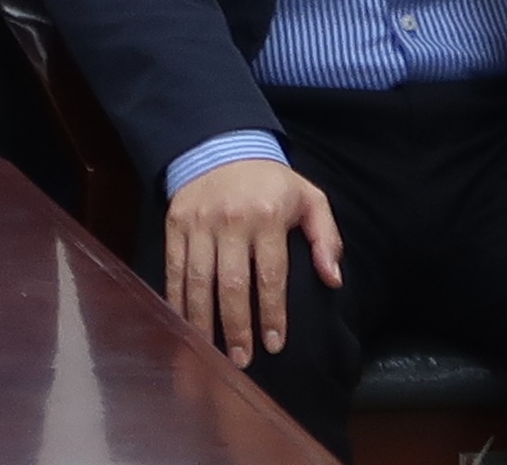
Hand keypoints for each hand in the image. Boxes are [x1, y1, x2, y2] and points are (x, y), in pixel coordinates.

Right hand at [162, 157, 339, 366]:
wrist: (220, 146)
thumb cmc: (271, 181)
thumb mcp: (310, 199)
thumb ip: (327, 238)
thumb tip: (333, 279)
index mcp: (266, 217)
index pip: (270, 275)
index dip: (271, 313)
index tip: (274, 344)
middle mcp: (230, 221)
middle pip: (231, 283)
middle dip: (236, 326)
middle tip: (241, 360)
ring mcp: (198, 223)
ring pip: (198, 279)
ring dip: (203, 319)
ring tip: (210, 351)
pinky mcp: (175, 223)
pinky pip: (174, 267)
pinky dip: (176, 298)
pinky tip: (182, 322)